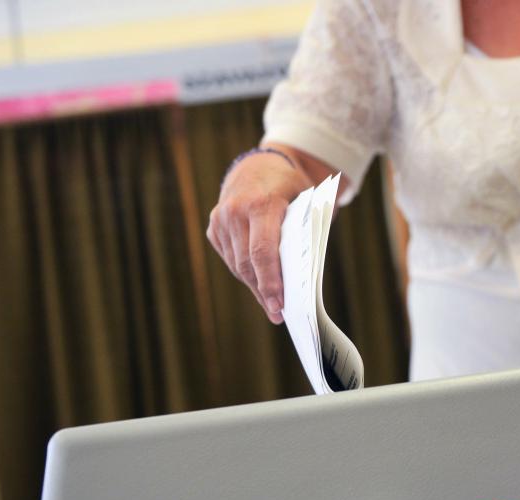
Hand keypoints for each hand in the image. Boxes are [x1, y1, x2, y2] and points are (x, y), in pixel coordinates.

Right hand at [207, 150, 311, 323]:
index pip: (262, 252)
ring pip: (236, 264)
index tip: (279, 306)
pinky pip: (230, 257)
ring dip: (253, 285)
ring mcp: (220, 219)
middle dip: (263, 291)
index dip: (270, 282)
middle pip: (247, 263)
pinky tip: (258, 284)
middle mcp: (235, 212)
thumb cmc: (290, 186)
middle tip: (277, 313)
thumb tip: (303, 277)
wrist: (257, 165)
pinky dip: (244, 272)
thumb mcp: (305, 201)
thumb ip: (304, 232)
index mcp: (260, 204)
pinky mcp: (214, 227)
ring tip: (271, 304)